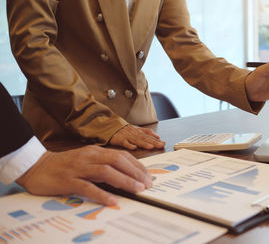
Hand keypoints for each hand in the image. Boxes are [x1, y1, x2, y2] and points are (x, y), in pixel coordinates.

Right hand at [16, 146, 151, 205]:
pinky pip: (88, 187)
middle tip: (147, 184)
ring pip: (106, 172)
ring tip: (137, 190)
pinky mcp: (68, 180)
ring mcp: (78, 168)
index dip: (137, 165)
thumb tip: (125, 174)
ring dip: (124, 181)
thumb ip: (103, 164)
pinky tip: (113, 200)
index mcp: (95, 151)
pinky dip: (102, 194)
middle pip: (117, 161)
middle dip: (135, 172)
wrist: (36, 166)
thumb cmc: (65, 165)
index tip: (148, 176)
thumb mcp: (87, 160)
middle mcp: (89, 157)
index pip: (121, 155)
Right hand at [109, 124, 164, 149]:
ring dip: (144, 144)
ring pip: (136, 140)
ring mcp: (126, 136)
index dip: (156, 139)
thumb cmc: (124, 129)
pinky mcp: (119, 140)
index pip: (148, 135)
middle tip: (161, 145)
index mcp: (138, 131)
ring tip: (151, 147)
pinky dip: (129, 145)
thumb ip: (147, 132)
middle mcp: (134, 133)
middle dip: (153, 142)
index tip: (163, 143)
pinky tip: (134, 148)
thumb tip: (158, 136)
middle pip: (145, 138)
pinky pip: (124, 143)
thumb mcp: (136, 129)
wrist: (109, 126)